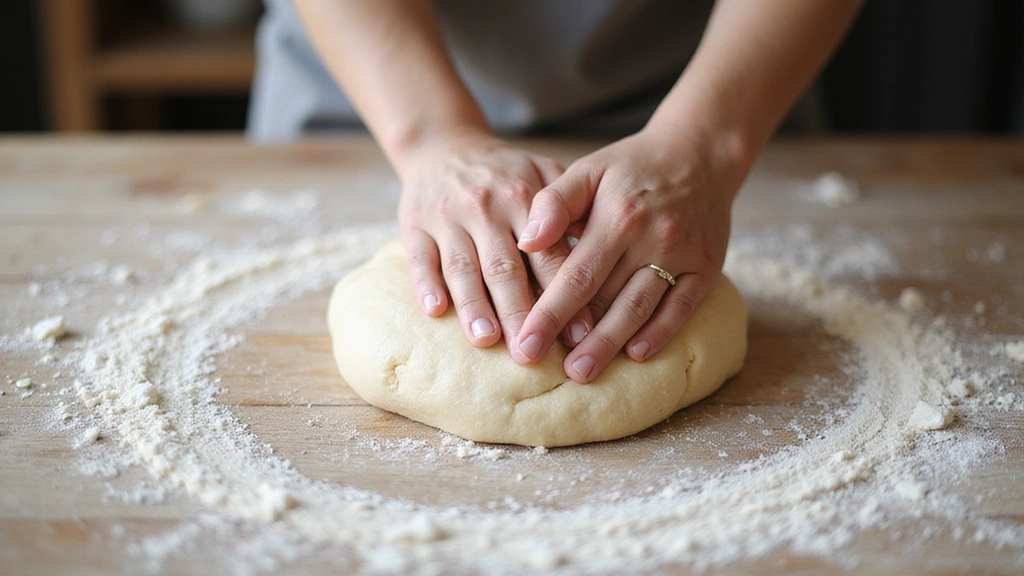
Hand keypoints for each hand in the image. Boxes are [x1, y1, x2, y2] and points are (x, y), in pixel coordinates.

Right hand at [396, 127, 594, 356]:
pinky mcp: (414, 225)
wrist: (445, 145)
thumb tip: (602, 255)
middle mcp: (485, 208)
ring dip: (474, 305)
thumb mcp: (543, 173)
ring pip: (462, 267)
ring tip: (487, 340)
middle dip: (518, 313)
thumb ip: (571, 210)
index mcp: (523, 198)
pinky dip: (425, 284)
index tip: (578, 334)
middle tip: (530, 353)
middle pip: (504, 268)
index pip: (546, 255)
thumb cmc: (505, 172)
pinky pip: (419, 258)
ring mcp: (447, 217)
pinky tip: (435, 311)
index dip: (562, 295)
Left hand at [515, 126, 743, 382]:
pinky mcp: (705, 267)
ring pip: (641, 307)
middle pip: (605, 297)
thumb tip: (526, 242)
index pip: (575, 274)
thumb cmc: (632, 167)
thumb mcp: (589, 170)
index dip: (548, 311)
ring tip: (581, 372)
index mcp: (617, 216)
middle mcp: (650, 238)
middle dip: (573, 336)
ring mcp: (681, 255)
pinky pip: (682, 307)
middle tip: (541, 366)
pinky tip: (636, 354)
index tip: (524, 342)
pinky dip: (661, 333)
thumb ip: (554, 203)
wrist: (700, 153)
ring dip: (610, 342)